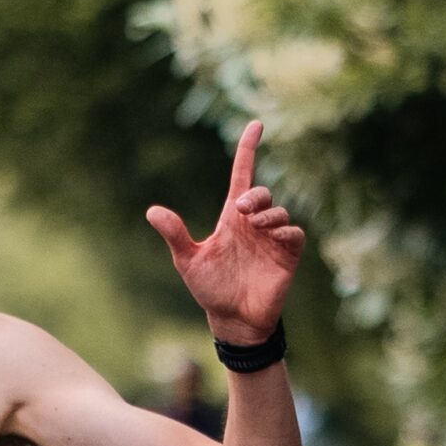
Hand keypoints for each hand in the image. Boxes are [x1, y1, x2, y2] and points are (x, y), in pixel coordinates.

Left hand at [146, 121, 305, 344]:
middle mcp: (254, 224)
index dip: (248, 150)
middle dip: (256, 195)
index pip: (242, 175)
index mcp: (232, 219)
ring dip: (268, 214)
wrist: (233, 320)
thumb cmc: (211, 290)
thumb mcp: (189, 261)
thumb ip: (175, 235)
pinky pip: (293, 233)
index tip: (256, 125)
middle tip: (243, 210)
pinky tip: (272, 236)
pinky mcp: (287, 254)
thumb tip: (152, 211)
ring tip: (255, 227)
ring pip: (279, 211)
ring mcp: (272, 238)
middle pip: (262, 193)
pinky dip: (285, 230)